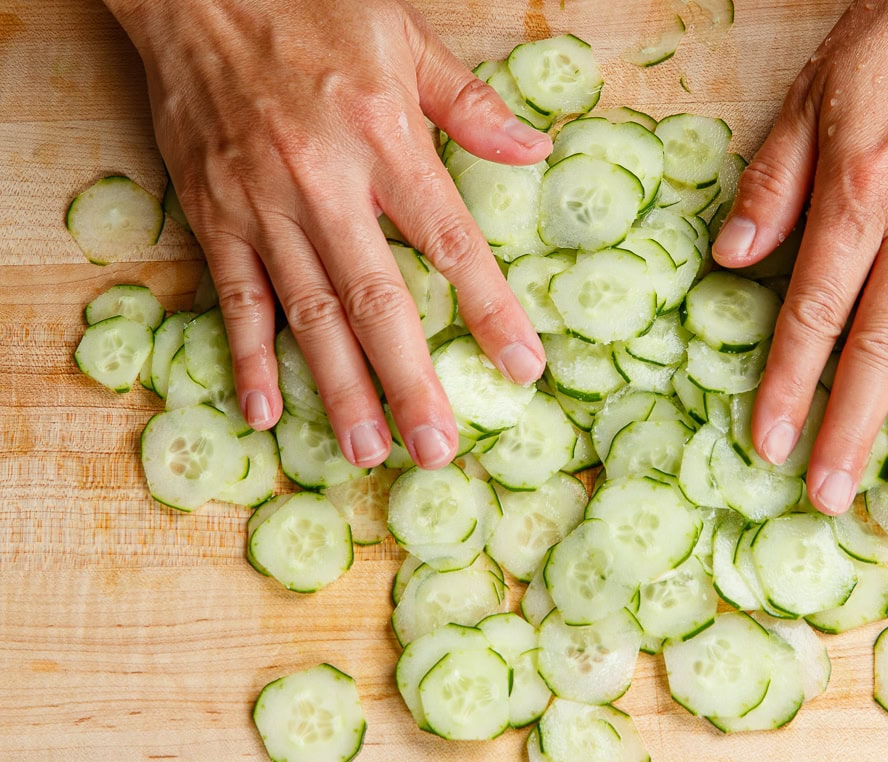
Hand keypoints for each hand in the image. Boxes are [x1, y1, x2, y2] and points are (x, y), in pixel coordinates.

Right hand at [105, 0, 551, 468]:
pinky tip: (265, 412)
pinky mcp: (212, 213)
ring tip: (368, 452)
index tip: (524, 369)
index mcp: (385, 138)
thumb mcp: (405, 39)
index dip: (490, 311)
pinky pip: (234, 297)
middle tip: (437, 449)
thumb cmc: (310, 8)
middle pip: (376, 301)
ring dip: (338, 389)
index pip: (452, 243)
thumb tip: (535, 148)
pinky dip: (248, 356)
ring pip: (307, 315)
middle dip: (410, 382)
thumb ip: (470, 106)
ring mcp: (262, 204)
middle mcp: (325, 183)